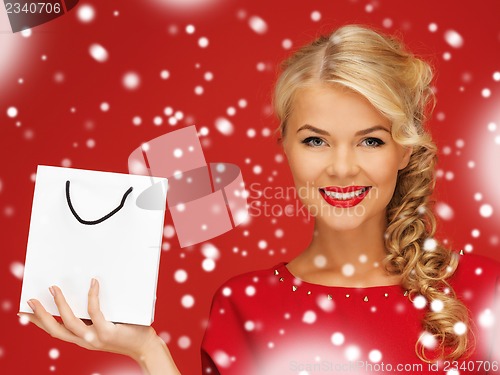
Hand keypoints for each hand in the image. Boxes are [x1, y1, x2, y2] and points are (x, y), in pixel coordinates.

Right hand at [21, 279, 158, 359]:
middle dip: (41, 315)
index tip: (25, 313)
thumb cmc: (128, 331)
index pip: (55, 332)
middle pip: (55, 330)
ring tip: (53, 289)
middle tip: (30, 300)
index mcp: (82, 339)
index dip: (39, 323)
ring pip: (69, 322)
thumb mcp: (106, 324)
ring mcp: (95, 338)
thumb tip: (88, 289)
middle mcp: (85, 341)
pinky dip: (92, 296)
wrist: (145, 346)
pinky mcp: (107, 332)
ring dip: (59, 305)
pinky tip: (93, 283)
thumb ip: (95, 314)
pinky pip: (94, 312)